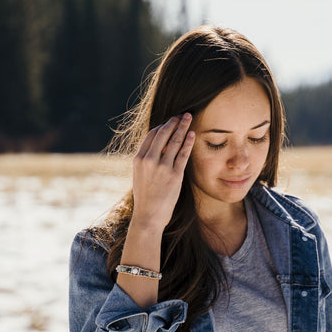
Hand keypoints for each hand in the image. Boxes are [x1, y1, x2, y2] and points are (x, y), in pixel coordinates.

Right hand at [130, 113, 194, 231]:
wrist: (148, 216)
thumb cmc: (145, 198)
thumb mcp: (139, 176)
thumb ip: (146, 161)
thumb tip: (157, 148)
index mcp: (138, 159)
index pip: (151, 135)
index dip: (162, 126)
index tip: (170, 122)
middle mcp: (148, 160)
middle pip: (163, 133)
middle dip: (174, 122)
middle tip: (182, 115)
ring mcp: (162, 167)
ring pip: (174, 141)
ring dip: (183, 127)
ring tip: (189, 118)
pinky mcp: (174, 175)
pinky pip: (183, 154)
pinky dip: (188, 142)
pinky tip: (192, 134)